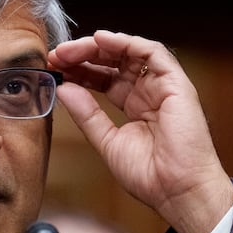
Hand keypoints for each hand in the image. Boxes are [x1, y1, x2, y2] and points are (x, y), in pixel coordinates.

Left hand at [48, 30, 232, 232]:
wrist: (178, 192)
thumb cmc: (150, 176)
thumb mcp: (107, 142)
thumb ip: (87, 114)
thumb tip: (65, 89)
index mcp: (134, 106)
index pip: (103, 78)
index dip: (79, 71)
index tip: (55, 68)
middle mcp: (148, 92)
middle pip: (113, 62)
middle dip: (83, 55)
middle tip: (57, 56)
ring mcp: (163, 86)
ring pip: (129, 52)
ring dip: (98, 46)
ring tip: (71, 49)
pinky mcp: (176, 84)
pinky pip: (152, 53)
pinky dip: (126, 42)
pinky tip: (101, 40)